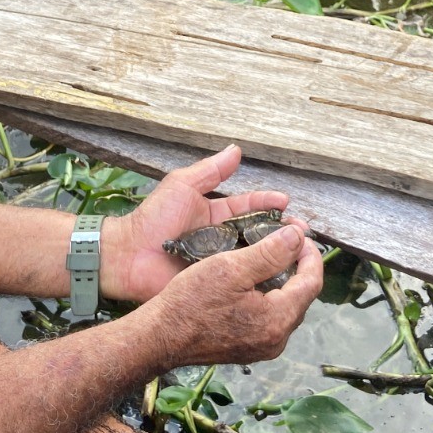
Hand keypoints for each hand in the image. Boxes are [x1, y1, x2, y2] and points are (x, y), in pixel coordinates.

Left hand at [100, 145, 300, 303]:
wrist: (129, 256)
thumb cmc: (153, 219)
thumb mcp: (182, 186)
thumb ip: (210, 170)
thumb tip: (236, 149)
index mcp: (214, 214)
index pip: (248, 206)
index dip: (267, 202)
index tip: (287, 202)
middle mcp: (220, 237)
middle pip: (257, 233)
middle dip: (280, 231)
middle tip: (303, 233)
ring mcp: (218, 261)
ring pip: (253, 257)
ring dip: (275, 254)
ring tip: (298, 254)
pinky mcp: (214, 283)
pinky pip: (239, 280)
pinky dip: (259, 279)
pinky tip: (278, 279)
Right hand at [137, 222, 323, 366]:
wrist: (160, 337)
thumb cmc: (190, 302)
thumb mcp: (231, 267)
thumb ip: (270, 252)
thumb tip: (297, 237)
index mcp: (277, 320)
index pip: (311, 283)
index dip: (310, 255)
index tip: (301, 235)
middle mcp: (275, 340)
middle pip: (301, 297)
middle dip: (296, 267)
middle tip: (285, 241)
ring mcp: (262, 348)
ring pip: (284, 308)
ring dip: (282, 282)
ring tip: (268, 258)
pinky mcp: (247, 349)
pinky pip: (268, 319)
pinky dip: (267, 297)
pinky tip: (252, 282)